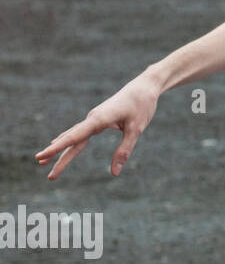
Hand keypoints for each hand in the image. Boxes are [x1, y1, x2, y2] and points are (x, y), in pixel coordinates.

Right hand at [34, 74, 161, 180]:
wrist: (143, 87)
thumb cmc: (141, 106)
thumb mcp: (136, 130)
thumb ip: (124, 151)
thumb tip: (114, 173)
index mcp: (99, 119)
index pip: (74, 137)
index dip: (56, 149)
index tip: (40, 156)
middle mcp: (92, 118)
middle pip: (71, 141)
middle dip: (58, 158)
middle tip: (49, 176)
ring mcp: (93, 118)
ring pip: (73, 137)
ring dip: (60, 150)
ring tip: (43, 162)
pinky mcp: (98, 119)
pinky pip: (79, 132)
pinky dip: (68, 139)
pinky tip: (58, 143)